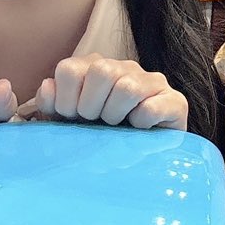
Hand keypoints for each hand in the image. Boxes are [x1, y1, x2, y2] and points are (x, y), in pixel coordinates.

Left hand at [36, 56, 187, 129]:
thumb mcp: (69, 121)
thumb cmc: (101, 136)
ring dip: (115, 114)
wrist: (142, 158)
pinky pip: (151, 108)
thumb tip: (48, 87)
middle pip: (100, 71)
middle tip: (95, 122)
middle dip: (90, 106)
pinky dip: (141, 123)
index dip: (65, 99)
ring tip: (117, 126)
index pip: (69, 69)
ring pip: (126, 87)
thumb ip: (52, 104)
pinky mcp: (175, 102)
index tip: (72, 117)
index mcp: (96, 67)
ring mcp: (152, 82)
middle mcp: (125, 68)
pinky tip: (139, 130)